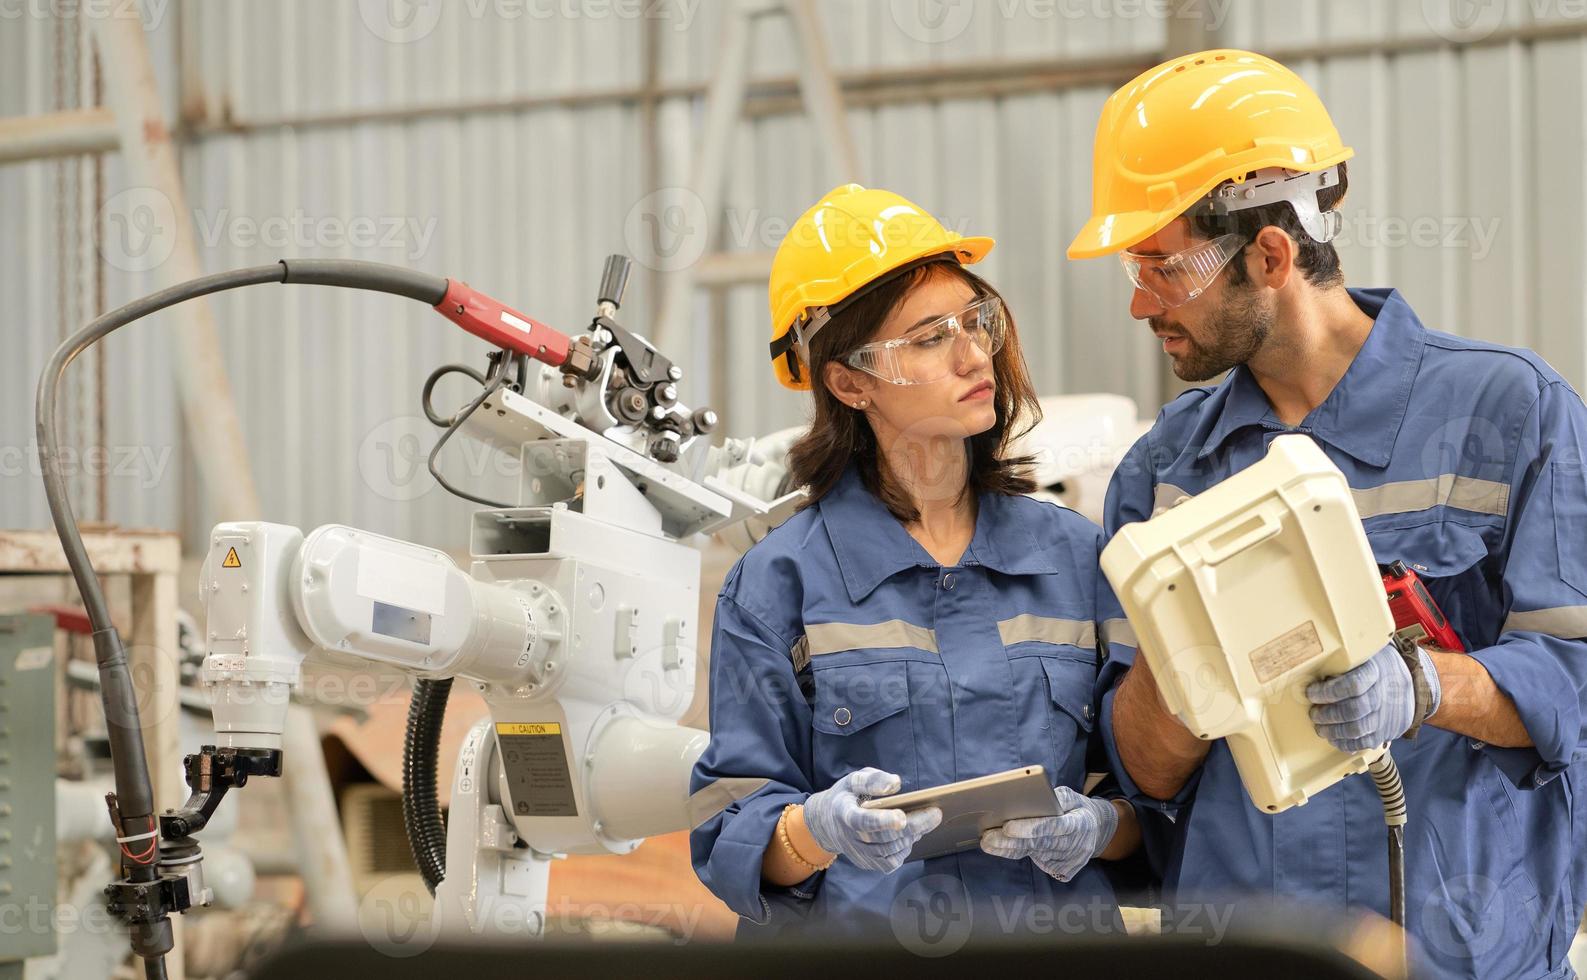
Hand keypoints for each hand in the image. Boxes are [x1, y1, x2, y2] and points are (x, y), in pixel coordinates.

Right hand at [802, 768, 941, 873]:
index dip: (882, 820)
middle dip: (914, 825)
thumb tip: (895, 783)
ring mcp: (859, 855)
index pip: (863, 821)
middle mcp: (850, 839)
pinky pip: (890, 863)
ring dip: (912, 836)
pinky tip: (911, 836)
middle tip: (936, 813)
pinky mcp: (867, 864)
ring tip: (926, 820)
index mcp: (844, 814)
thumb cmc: (846, 797)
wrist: (827, 823)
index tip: (902, 817)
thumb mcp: (853, 780)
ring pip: (891, 851)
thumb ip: (872, 779)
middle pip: (886, 837)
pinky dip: (904, 850)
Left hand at [979, 785, 1119, 881]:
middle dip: (1009, 842)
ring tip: (987, 841)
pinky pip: (1038, 862)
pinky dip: (1019, 854)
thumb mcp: (1075, 797)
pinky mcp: (1063, 872)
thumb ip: (1058, 796)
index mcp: (1079, 825)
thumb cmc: (1078, 810)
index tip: (1007, 826)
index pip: (1051, 827)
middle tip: (986, 838)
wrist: (1097, 832)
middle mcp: (1074, 846)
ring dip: (1009, 849)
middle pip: (1037, 845)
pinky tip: (1002, 848)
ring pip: (1034, 855)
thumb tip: (1037, 795)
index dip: (1029, 828)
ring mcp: (1069, 862)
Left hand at [1306, 642, 1413, 750]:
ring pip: (1357, 729)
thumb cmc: (1376, 667)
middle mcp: (1382, 695)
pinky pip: (1365, 743)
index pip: (1352, 685)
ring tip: (1320, 728)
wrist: (1410, 683)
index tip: (1311, 693)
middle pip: (1352, 711)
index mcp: (1375, 672)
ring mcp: (1386, 716)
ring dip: (1333, 731)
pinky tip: (1334, 739)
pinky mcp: (1386, 732)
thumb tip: (1312, 669)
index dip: (1328, 692)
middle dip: (1327, 715)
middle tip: (1314, 713)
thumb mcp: (1363, 655)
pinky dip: (1346, 744)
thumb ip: (1342, 662)